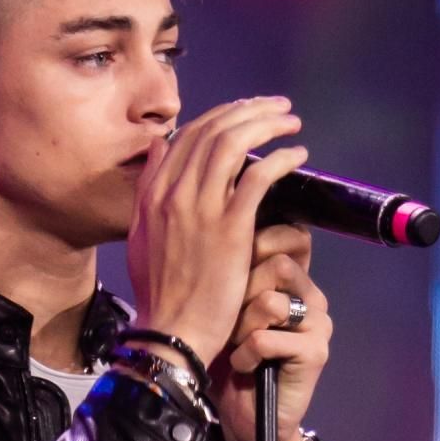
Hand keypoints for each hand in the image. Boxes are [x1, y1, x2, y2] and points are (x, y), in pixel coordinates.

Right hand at [125, 98, 308, 368]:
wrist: (172, 333)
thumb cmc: (162, 292)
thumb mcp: (142, 234)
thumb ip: (149, 188)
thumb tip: (158, 145)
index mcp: (153, 193)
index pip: (188, 135)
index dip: (221, 115)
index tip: (246, 112)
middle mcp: (173, 194)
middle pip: (213, 130)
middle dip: (249, 110)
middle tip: (276, 107)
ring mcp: (201, 209)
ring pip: (234, 143)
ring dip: (266, 124)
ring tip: (290, 121)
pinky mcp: (230, 229)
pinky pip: (259, 177)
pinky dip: (280, 159)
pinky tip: (297, 155)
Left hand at [206, 223, 332, 440]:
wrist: (244, 415)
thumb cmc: (229, 355)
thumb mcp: (228, 304)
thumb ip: (237, 268)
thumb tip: (224, 224)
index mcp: (295, 278)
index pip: (290, 236)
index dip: (255, 248)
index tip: (231, 276)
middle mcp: (312, 295)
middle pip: (276, 264)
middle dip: (241, 294)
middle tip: (232, 323)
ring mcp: (319, 323)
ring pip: (270, 301)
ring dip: (241, 328)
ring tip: (239, 347)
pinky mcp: (316, 352)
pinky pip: (267, 338)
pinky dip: (245, 355)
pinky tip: (245, 367)